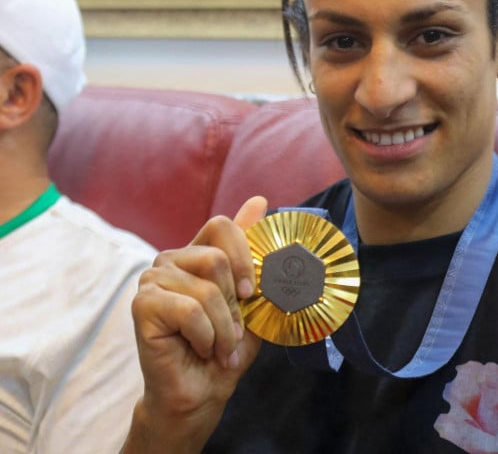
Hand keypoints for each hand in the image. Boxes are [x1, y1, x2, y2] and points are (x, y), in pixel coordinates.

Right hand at [123, 196, 266, 452]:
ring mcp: (153, 279)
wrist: (203, 393)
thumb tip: (259, 200)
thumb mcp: (250, 297)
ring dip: (223, 327)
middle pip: (216, 259)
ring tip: (218, 346)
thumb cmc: (227, 345)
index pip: (222, 226)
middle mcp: (171, 259)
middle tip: (230, 331)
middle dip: (233, 304)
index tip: (251, 291)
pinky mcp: (142, 304)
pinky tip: (199, 348)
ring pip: (207, 288)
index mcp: (196, 252)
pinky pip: (189, 310)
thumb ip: (251, 250)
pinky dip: (205, 336)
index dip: (244, 255)